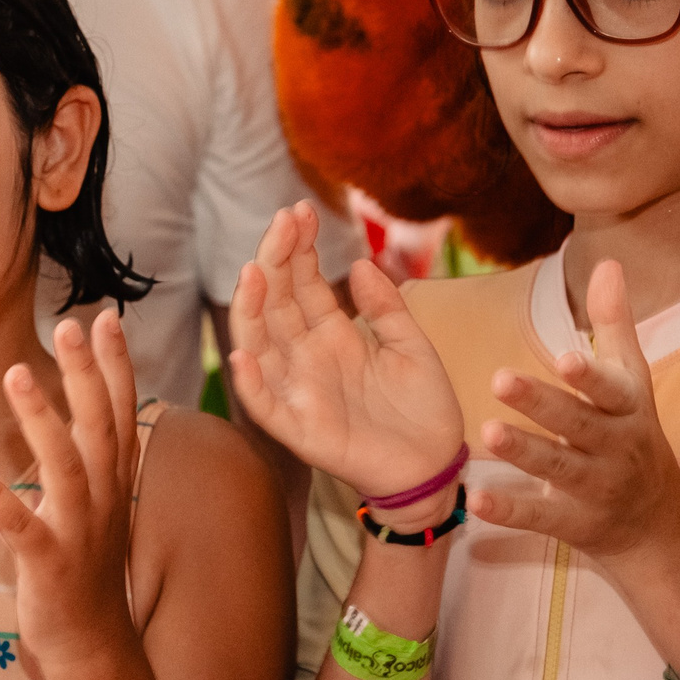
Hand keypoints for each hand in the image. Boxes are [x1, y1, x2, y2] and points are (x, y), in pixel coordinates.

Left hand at [0, 311, 138, 679]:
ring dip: (42, 419)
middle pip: (100, 426)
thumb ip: (92, 452)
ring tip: (14, 375)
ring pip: (66, 467)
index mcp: (114, 480)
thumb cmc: (85, 566)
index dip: (115, 364)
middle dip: (87, 374)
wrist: (92, 645)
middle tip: (69, 325)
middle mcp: (105, 498)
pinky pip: (23, 527)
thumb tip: (87, 399)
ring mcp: (80, 531)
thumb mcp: (98, 502)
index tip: (106, 316)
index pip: (120, 411)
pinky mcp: (49, 565)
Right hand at [228, 202, 463, 511]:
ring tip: (254, 272)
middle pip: (278, 304)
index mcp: (333, 336)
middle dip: (277, 261)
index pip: (303, 285)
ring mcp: (300, 392)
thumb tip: (363, 262)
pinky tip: (244, 354)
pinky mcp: (301, 430)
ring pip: (262, 346)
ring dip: (252, 311)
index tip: (299, 210)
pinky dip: (250, 383)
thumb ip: (388, 308)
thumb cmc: (423, 409)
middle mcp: (308, 358)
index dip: (299, 248)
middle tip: (283, 221)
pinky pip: (266, 406)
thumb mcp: (413, 346)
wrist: (436, 468)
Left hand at [472, 259, 679, 562]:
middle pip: (578, 425)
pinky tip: (474, 499)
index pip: (610, 389)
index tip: (565, 357)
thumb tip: (609, 262)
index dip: (590, 375)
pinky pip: (540, 516)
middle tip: (500, 380)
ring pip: (558, 468)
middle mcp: (615, 446)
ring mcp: (596, 487)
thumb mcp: (632, 381)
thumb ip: (614, 323)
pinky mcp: (574, 522)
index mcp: (627, 409)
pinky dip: (508, 510)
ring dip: (523, 452)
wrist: (657, 523)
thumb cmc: (632, 433)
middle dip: (542, 404)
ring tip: (487, 432)